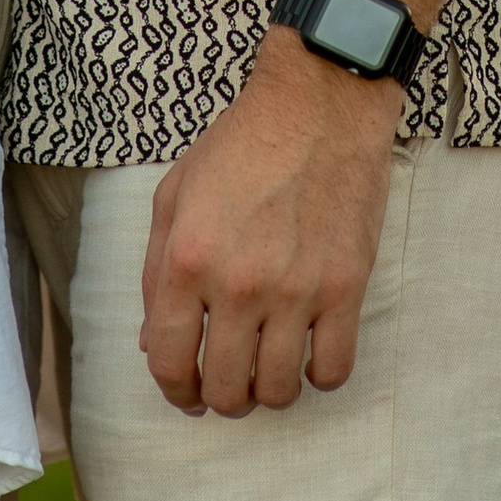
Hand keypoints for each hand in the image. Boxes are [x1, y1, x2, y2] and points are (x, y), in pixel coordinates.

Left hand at [139, 27, 398, 418]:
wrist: (318, 102)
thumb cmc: (242, 144)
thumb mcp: (175, 194)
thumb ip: (156, 273)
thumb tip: (154, 345)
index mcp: (188, 258)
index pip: (169, 362)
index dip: (174, 391)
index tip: (186, 392)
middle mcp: (239, 282)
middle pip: (227, 389)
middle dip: (223, 398)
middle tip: (231, 381)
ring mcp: (296, 289)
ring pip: (281, 391)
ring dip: (270, 392)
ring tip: (270, 368)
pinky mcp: (346, 286)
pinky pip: (334, 369)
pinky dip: (320, 375)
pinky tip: (311, 352)